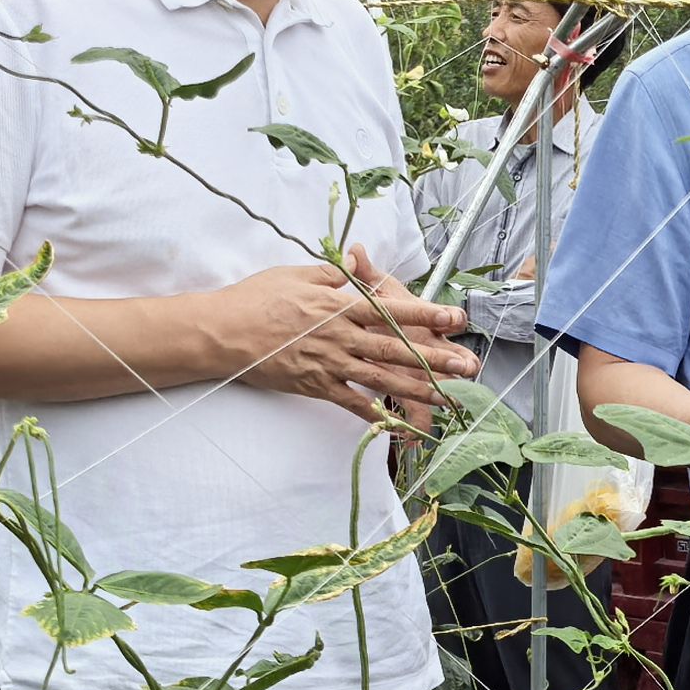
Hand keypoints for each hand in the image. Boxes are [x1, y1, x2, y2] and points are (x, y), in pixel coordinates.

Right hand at [206, 261, 470, 426]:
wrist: (222, 332)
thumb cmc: (256, 298)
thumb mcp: (296, 276)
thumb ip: (331, 276)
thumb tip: (354, 266)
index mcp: (339, 306)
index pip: (392, 309)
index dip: (427, 313)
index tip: (456, 317)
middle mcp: (341, 336)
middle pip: (396, 348)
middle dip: (435, 358)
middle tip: (467, 366)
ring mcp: (329, 363)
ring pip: (381, 379)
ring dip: (416, 389)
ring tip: (446, 397)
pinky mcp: (315, 386)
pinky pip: (351, 402)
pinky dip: (375, 413)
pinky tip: (397, 423)